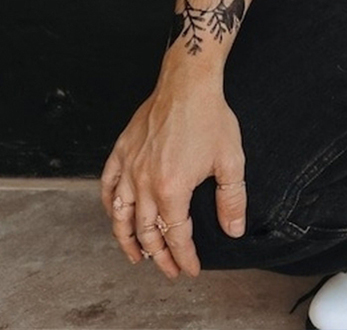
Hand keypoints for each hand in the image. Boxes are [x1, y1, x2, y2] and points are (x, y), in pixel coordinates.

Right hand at [99, 74, 245, 279]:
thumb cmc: (211, 117)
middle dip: (158, 256)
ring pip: (121, 217)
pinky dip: (110, 208)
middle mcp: (144, 183)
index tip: (191, 269)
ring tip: (137, 257)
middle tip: (169, 269)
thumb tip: (233, 230)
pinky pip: (107, 188)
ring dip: (128, 241)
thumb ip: (232, 199)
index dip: (184, 257)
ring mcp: (129, 168)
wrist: (188, 82)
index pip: (176, 235)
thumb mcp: (231, 159)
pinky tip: (117, 216)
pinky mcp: (120, 153)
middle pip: (147, 232)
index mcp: (172, 188)